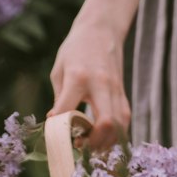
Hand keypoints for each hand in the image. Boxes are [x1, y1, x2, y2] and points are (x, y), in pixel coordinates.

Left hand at [48, 17, 130, 150]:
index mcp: (79, 76)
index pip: (68, 109)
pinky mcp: (123, 94)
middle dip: (92, 142)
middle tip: (79, 146)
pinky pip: (124, 120)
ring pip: (119, 125)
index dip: (58, 127)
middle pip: (105, 122)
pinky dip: (114, 134)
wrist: (102, 30)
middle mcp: (101, 84)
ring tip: (90, 145)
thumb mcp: (59, 70)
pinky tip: (102, 138)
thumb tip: (56, 124)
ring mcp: (116, 90)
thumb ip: (59, 98)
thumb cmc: (75, 50)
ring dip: (105, 141)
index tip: (52, 132)